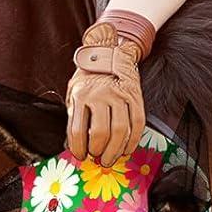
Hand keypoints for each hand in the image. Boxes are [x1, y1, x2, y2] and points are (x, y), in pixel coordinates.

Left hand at [65, 20, 144, 166]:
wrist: (109, 53)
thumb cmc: (88, 78)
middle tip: (96, 159)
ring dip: (115, 150)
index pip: (77, 131)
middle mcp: (101, 95)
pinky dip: (133, 140)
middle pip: (100, 133)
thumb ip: (74, 117)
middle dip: (98, 152)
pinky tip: (126, 149)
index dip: (78, 149)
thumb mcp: (73, 94)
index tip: (80, 156)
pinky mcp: (135, 96)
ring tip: (109, 158)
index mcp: (81, 96)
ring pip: (120, 131)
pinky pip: (137, 123)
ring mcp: (120, 95)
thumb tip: (75, 146)